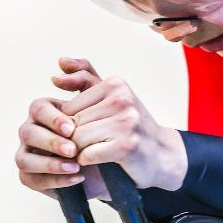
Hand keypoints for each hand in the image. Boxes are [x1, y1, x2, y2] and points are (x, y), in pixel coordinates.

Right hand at [16, 58, 106, 198]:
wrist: (115, 161)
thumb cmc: (105, 129)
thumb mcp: (101, 101)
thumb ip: (85, 77)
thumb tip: (61, 62)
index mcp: (45, 111)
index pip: (39, 108)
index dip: (53, 118)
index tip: (73, 127)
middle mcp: (32, 131)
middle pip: (27, 132)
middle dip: (50, 141)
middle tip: (73, 148)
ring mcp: (28, 154)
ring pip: (23, 158)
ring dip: (48, 163)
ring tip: (75, 166)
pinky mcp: (30, 176)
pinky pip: (31, 179)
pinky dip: (52, 180)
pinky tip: (76, 178)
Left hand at [53, 58, 186, 198]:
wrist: (162, 154)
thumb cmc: (130, 127)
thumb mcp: (110, 98)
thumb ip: (84, 77)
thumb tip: (60, 61)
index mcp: (115, 84)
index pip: (68, 109)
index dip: (72, 126)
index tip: (92, 131)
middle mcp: (122, 99)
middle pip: (72, 124)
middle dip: (75, 140)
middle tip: (95, 145)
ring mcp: (126, 122)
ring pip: (77, 139)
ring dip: (81, 152)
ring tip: (98, 151)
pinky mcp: (127, 146)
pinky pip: (87, 155)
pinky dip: (89, 162)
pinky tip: (103, 160)